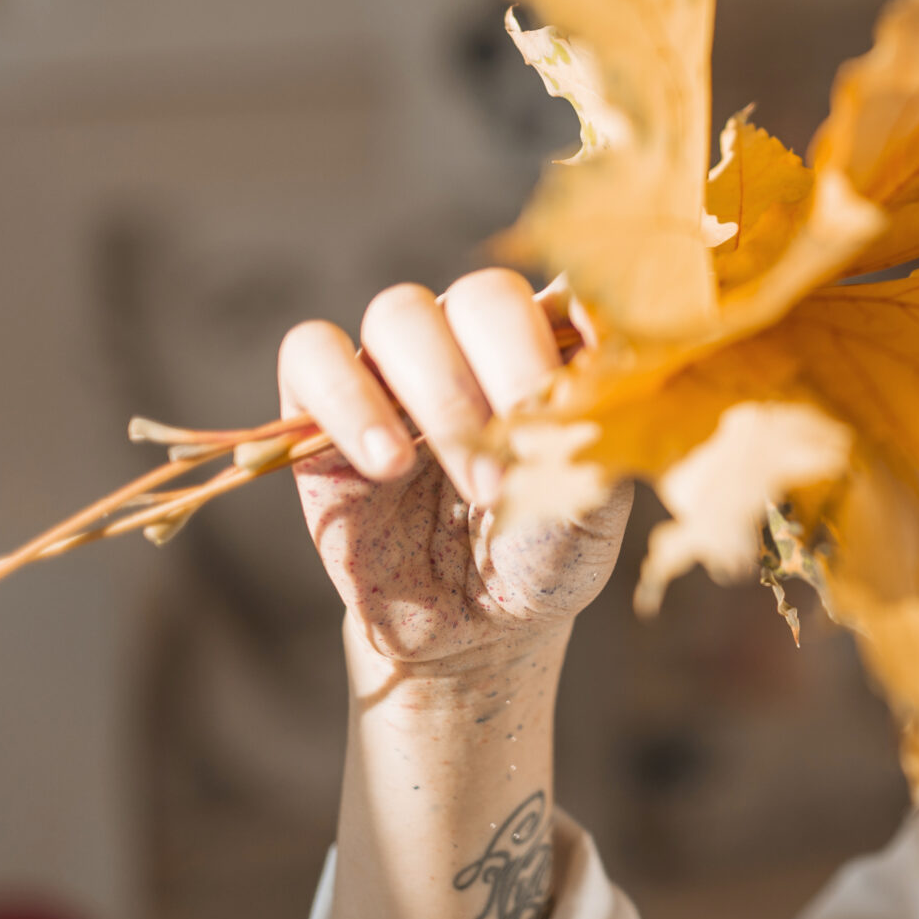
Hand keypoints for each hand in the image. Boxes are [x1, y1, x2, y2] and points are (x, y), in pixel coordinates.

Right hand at [278, 268, 628, 680]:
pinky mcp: (319, 405)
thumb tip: (605, 382)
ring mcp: (395, 368)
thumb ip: (597, 441)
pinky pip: (311, 355)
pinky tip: (386, 463)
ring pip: (399, 313)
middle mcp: (472, 342)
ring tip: (473, 482)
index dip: (587, 306)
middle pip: (484, 295)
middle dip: (510, 365)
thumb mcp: (589, 512)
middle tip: (524, 445)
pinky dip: (347, 400)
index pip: (568, 288)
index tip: (607, 352)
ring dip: (439, 393)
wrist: (470, 630)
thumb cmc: (541, 555)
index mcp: (548, 348)